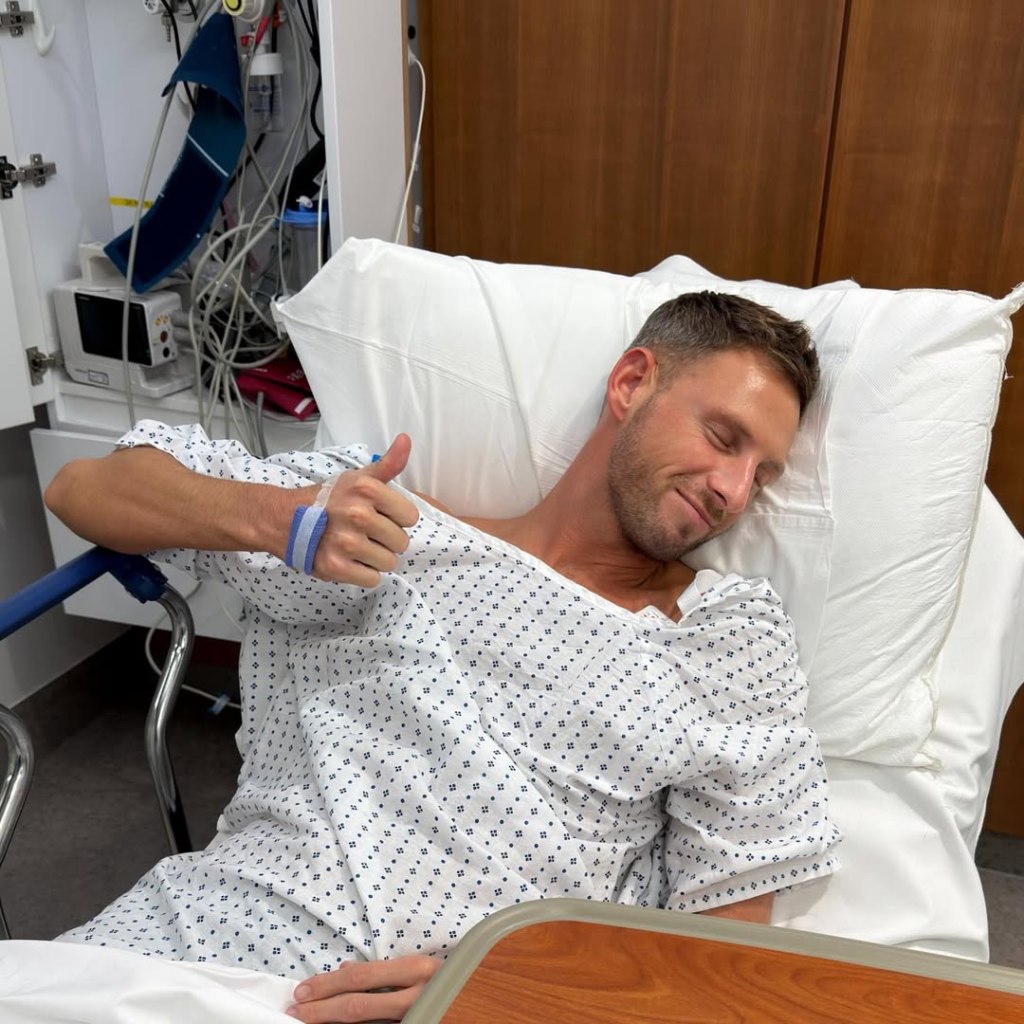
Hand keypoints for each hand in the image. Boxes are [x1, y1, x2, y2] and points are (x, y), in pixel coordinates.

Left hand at [286, 954, 439, 1021]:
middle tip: (294, 1011)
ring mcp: (418, 1017)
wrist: (483, 1003)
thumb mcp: (418, 967)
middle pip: (357, 1006)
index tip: (301, 990)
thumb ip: (383, 971)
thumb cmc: (451, 977)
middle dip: (320, 1010)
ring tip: (307, 1022)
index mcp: (417, 969)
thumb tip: (344, 969)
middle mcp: (417, 995)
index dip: (327, 985)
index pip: (361, 977)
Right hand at [311, 434, 419, 586]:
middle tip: (365, 533)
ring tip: (357, 547)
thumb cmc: (329, 500)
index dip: (396, 518)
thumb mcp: (358, 478)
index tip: (379, 515)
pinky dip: (364, 573)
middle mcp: (358, 515)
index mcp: (367, 490)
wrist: (286, 520)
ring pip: (389, 562)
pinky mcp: (336, 567)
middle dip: (386, 540)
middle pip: (401, 542)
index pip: (410, 517)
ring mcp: (347, 543)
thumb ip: (388, 464)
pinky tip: (350, 560)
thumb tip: (406, 440)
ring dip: (375, 558)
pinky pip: (372, 579)